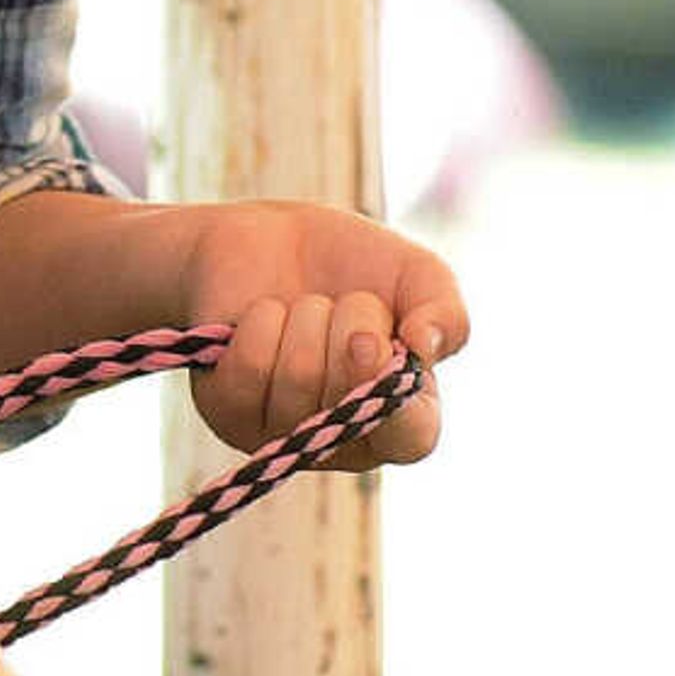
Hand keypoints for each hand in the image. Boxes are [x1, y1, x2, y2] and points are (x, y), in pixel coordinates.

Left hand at [165, 201, 467, 469]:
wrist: (268, 236)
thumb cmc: (354, 266)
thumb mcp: (418, 277)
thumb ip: (446, 314)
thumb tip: (425, 347)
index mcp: (403, 417)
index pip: (411, 439)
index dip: (396, 398)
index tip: (377, 341)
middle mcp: (343, 439)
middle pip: (348, 395)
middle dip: (351, 321)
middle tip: (342, 303)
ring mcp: (281, 431)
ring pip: (298, 377)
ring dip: (305, 315)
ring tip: (303, 306)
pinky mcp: (228, 412)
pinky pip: (248, 370)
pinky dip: (260, 322)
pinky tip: (264, 315)